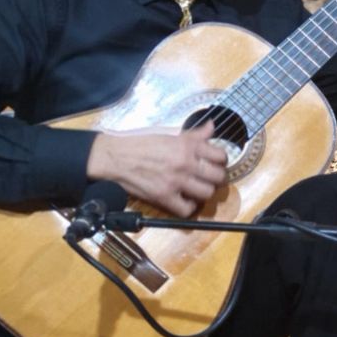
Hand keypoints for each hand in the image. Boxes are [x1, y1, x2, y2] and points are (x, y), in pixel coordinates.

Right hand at [85, 121, 228, 216]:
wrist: (115, 157)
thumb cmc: (141, 144)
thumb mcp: (170, 134)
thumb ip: (194, 135)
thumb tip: (211, 127)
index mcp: (187, 146)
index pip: (220, 156)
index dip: (221, 161)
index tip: (215, 163)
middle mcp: (184, 163)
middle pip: (218, 177)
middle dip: (216, 179)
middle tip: (209, 179)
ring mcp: (175, 181)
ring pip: (206, 193)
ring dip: (204, 193)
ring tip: (197, 189)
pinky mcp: (163, 196)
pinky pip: (187, 209)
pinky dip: (188, 207)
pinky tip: (184, 200)